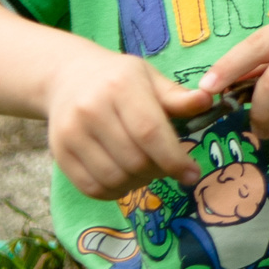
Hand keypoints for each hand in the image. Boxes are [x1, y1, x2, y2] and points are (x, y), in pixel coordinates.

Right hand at [44, 48, 212, 199]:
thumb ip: (176, 97)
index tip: (192, 174)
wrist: (68, 77)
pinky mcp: (59, 153)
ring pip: (114, 178)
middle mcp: (91, 109)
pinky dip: (115, 191)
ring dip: (138, 183)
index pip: (149, 132)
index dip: (174, 159)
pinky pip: (92, 188)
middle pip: (134, 160)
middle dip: (159, 171)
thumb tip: (208, 101)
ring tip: (145, 169)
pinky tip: (125, 177)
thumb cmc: (119, 79)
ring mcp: (70, 133)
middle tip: (167, 166)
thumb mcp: (150, 78)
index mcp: (120, 86)